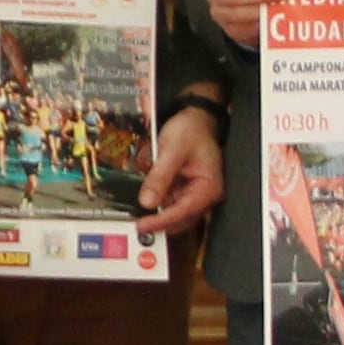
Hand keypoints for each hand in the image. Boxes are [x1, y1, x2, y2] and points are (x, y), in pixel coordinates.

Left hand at [139, 104, 226, 235]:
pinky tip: (143, 201)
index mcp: (209, 188)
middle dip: (158, 222)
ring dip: (156, 215)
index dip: (161, 221)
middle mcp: (205, 196)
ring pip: (174, 214)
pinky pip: (170, 204)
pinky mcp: (185, 191)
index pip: (184, 212)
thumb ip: (160, 176)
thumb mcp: (172, 150)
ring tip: (135, 213)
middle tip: (134, 222)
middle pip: (181, 219)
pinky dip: (157, 204)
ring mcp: (195, 195)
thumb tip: (146, 202)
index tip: (142, 225)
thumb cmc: (191, 131)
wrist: (196, 119)